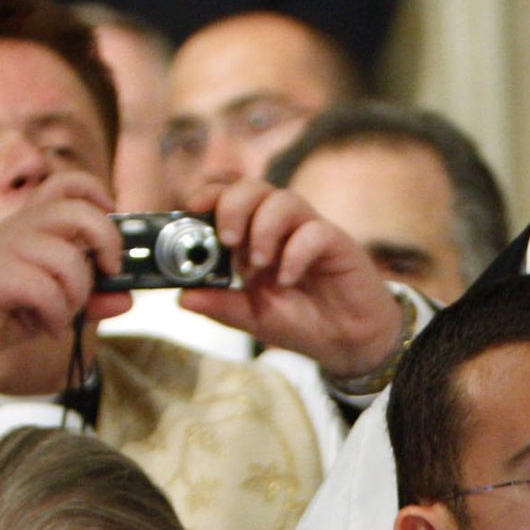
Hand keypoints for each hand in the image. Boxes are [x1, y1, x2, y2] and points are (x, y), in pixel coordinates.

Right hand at [0, 174, 125, 385]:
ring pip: (68, 260)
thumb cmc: (1, 310)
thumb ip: (90, 298)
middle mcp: (18, 227)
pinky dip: (55, 316)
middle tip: (107, 272)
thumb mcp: (54, 303)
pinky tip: (45, 326)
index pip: (66, 183)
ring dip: (76, 296)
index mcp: (31, 224)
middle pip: (77, 212)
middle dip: (106, 243)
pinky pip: (46, 290)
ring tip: (61, 314)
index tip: (112, 217)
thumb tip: (126, 298)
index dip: (97, 193)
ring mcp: (4, 248)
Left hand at [178, 177, 407, 378]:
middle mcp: (280, 227)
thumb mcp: (251, 318)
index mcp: (253, 236)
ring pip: (285, 199)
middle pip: (254, 187)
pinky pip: (315, 231)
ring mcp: (308, 232)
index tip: (192, 211)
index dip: (208, 196)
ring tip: (258, 264)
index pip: (228, 196)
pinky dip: (296, 253)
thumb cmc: (300, 321)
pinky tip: (288, 279)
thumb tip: (181, 298)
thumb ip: (220, 306)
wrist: (347, 342)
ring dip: (264, 227)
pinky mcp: (336, 244)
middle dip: (233, 205)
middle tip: (227, 239)